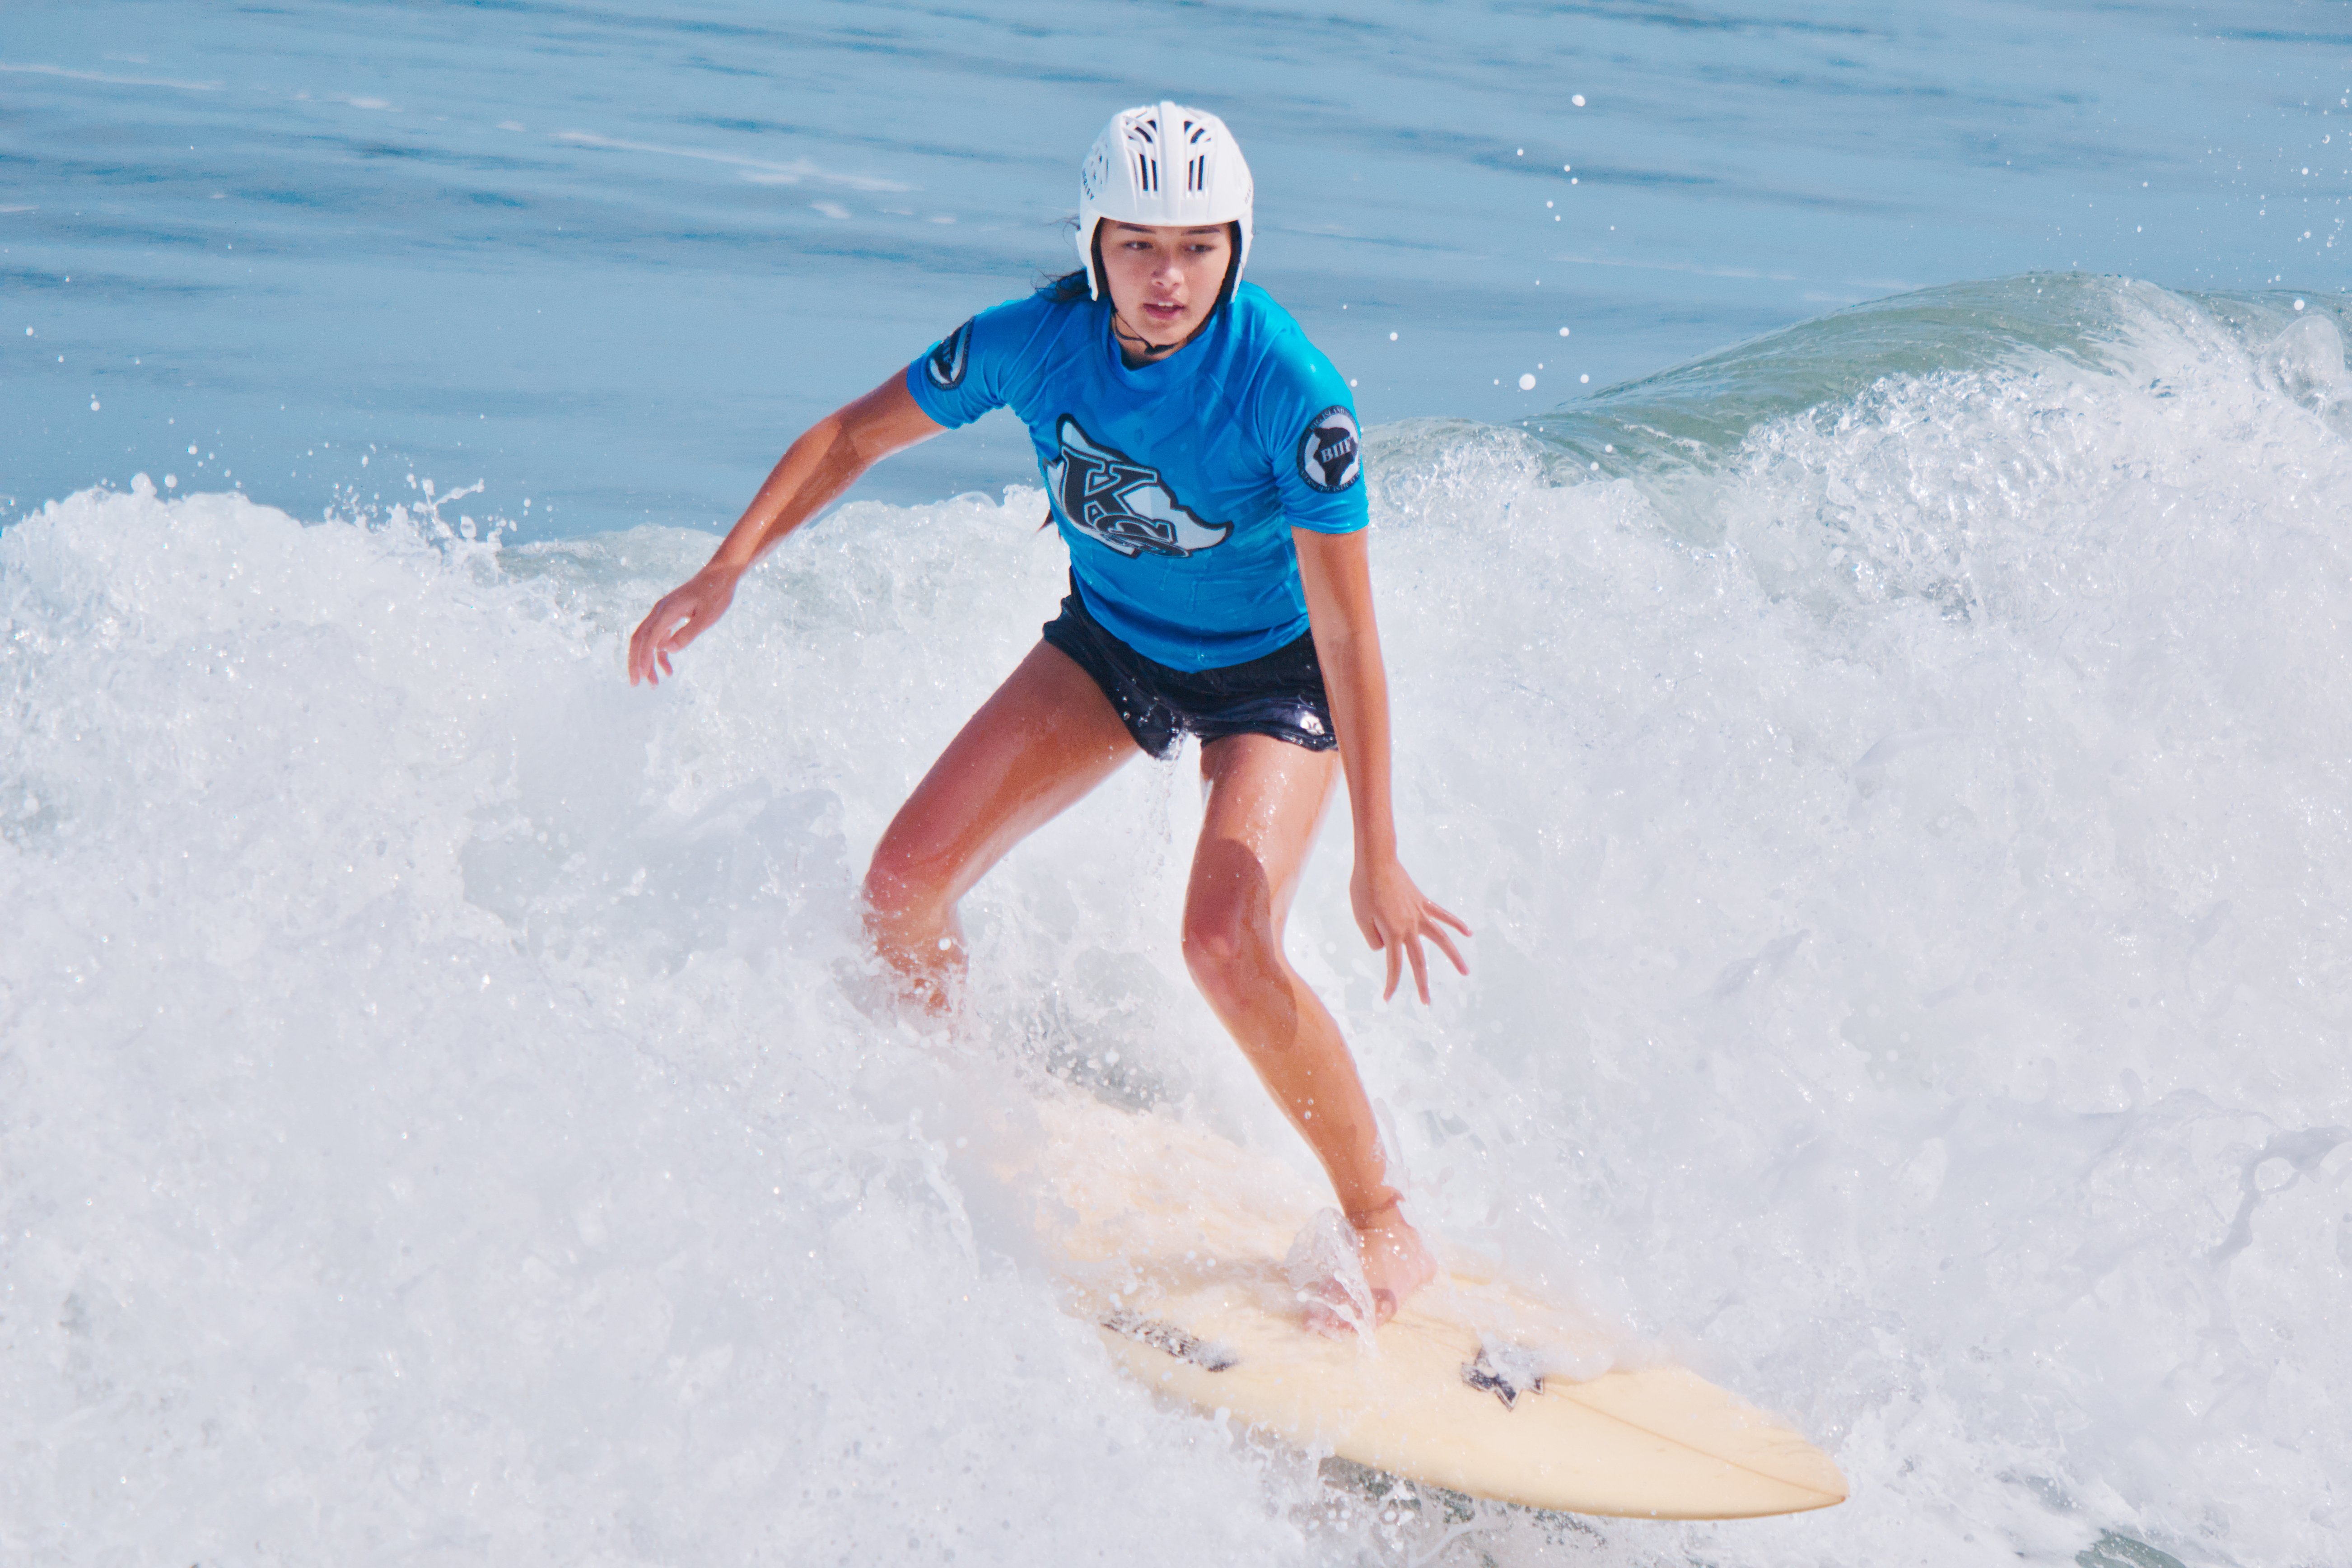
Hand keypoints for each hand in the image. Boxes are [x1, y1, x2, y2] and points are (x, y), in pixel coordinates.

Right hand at [627, 564, 739, 685]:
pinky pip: (659, 639)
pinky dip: (660, 655)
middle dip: (636, 663)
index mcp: (666, 611)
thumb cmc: (715, 594)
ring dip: (648, 662)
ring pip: (648, 641)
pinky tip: (668, 670)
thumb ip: (688, 633)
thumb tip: (667, 651)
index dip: (641, 659)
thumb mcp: (706, 617)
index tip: (639, 677)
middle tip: (635, 684)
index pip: (647, 638)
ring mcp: (663, 615)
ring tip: (653, 684)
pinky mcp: (669, 618)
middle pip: (639, 640)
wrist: (720, 576)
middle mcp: (659, 612)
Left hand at [1349, 855, 1469, 1002]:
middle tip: (1426, 1003)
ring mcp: (1420, 914)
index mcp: (1392, 934)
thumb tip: (1385, 948)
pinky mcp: (1423, 902)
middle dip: (1422, 984)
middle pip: (1419, 961)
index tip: (1387, 999)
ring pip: (1442, 940)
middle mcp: (1410, 927)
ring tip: (1465, 972)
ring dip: (1454, 957)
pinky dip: (1457, 924)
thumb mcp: (1360, 918)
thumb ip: (1373, 938)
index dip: (1391, 984)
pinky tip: (1469, 933)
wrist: (1376, 861)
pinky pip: (1444, 915)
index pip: (1394, 966)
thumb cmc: (1363, 889)